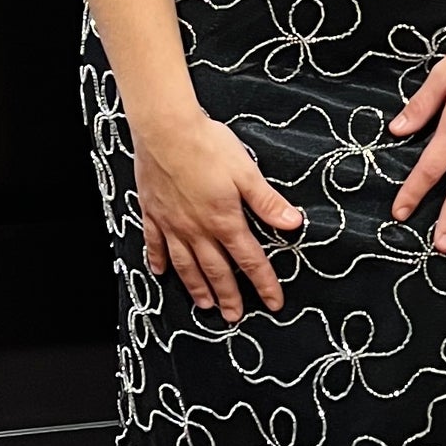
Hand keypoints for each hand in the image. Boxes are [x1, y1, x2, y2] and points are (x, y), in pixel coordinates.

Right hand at [133, 109, 303, 321]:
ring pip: (185, 264)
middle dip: (229, 296)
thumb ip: (267, 202)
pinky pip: (155, 243)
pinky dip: (158, 260)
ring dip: (196, 287)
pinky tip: (159, 272)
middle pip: (217, 270)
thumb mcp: (246, 172)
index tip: (274, 303)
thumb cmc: (207, 145)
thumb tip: (293, 223)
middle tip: (235, 317)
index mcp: (225, 220)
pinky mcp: (152, 212)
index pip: (250, 260)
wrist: (164, 129)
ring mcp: (172, 223)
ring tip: (205, 305)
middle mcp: (197, 229)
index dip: (264, 284)